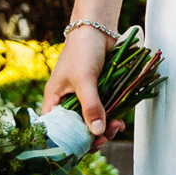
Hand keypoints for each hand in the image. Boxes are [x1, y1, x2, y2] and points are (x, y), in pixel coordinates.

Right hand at [42, 27, 124, 149]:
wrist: (98, 29)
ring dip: (106, 129)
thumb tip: (97, 132)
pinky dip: (112, 120)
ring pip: (93, 124)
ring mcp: (84, 99)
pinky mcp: (100, 95)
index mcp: (55, 99)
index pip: (55, 129)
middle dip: (92, 137)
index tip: (85, 145)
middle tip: (105, 138)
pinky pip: (104, 115)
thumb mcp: (84, 79)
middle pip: (76, 130)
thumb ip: (91, 106)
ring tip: (117, 125)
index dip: (67, 141)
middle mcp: (68, 102)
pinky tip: (120, 119)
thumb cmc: (82, 50)